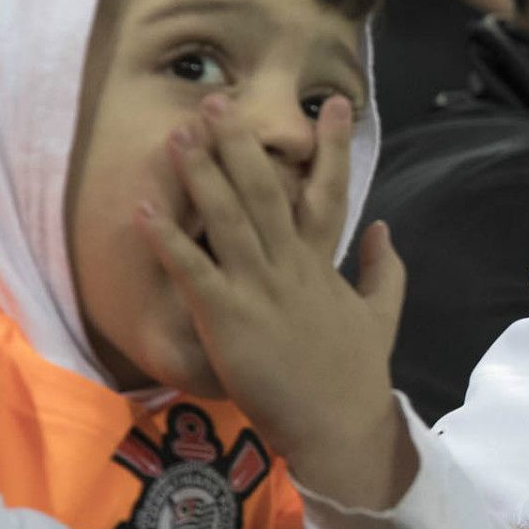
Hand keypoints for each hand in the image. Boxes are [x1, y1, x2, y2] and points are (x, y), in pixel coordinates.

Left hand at [138, 94, 415, 510]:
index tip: (330, 103)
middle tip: (217, 102)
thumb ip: (385, 271)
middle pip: (263, 191)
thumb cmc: (355, 376)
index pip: (324, 189)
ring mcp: (260, 290)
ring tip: (179, 134)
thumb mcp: (381, 316)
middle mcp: (291, 266)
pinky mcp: (230, 318)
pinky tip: (143, 211)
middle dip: (238, 144)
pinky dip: (168, 239)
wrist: (340, 426)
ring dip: (200, 174)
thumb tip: (386, 230)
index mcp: (321, 263)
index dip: (328, 144)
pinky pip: (192, 270)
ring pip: (226, 218)